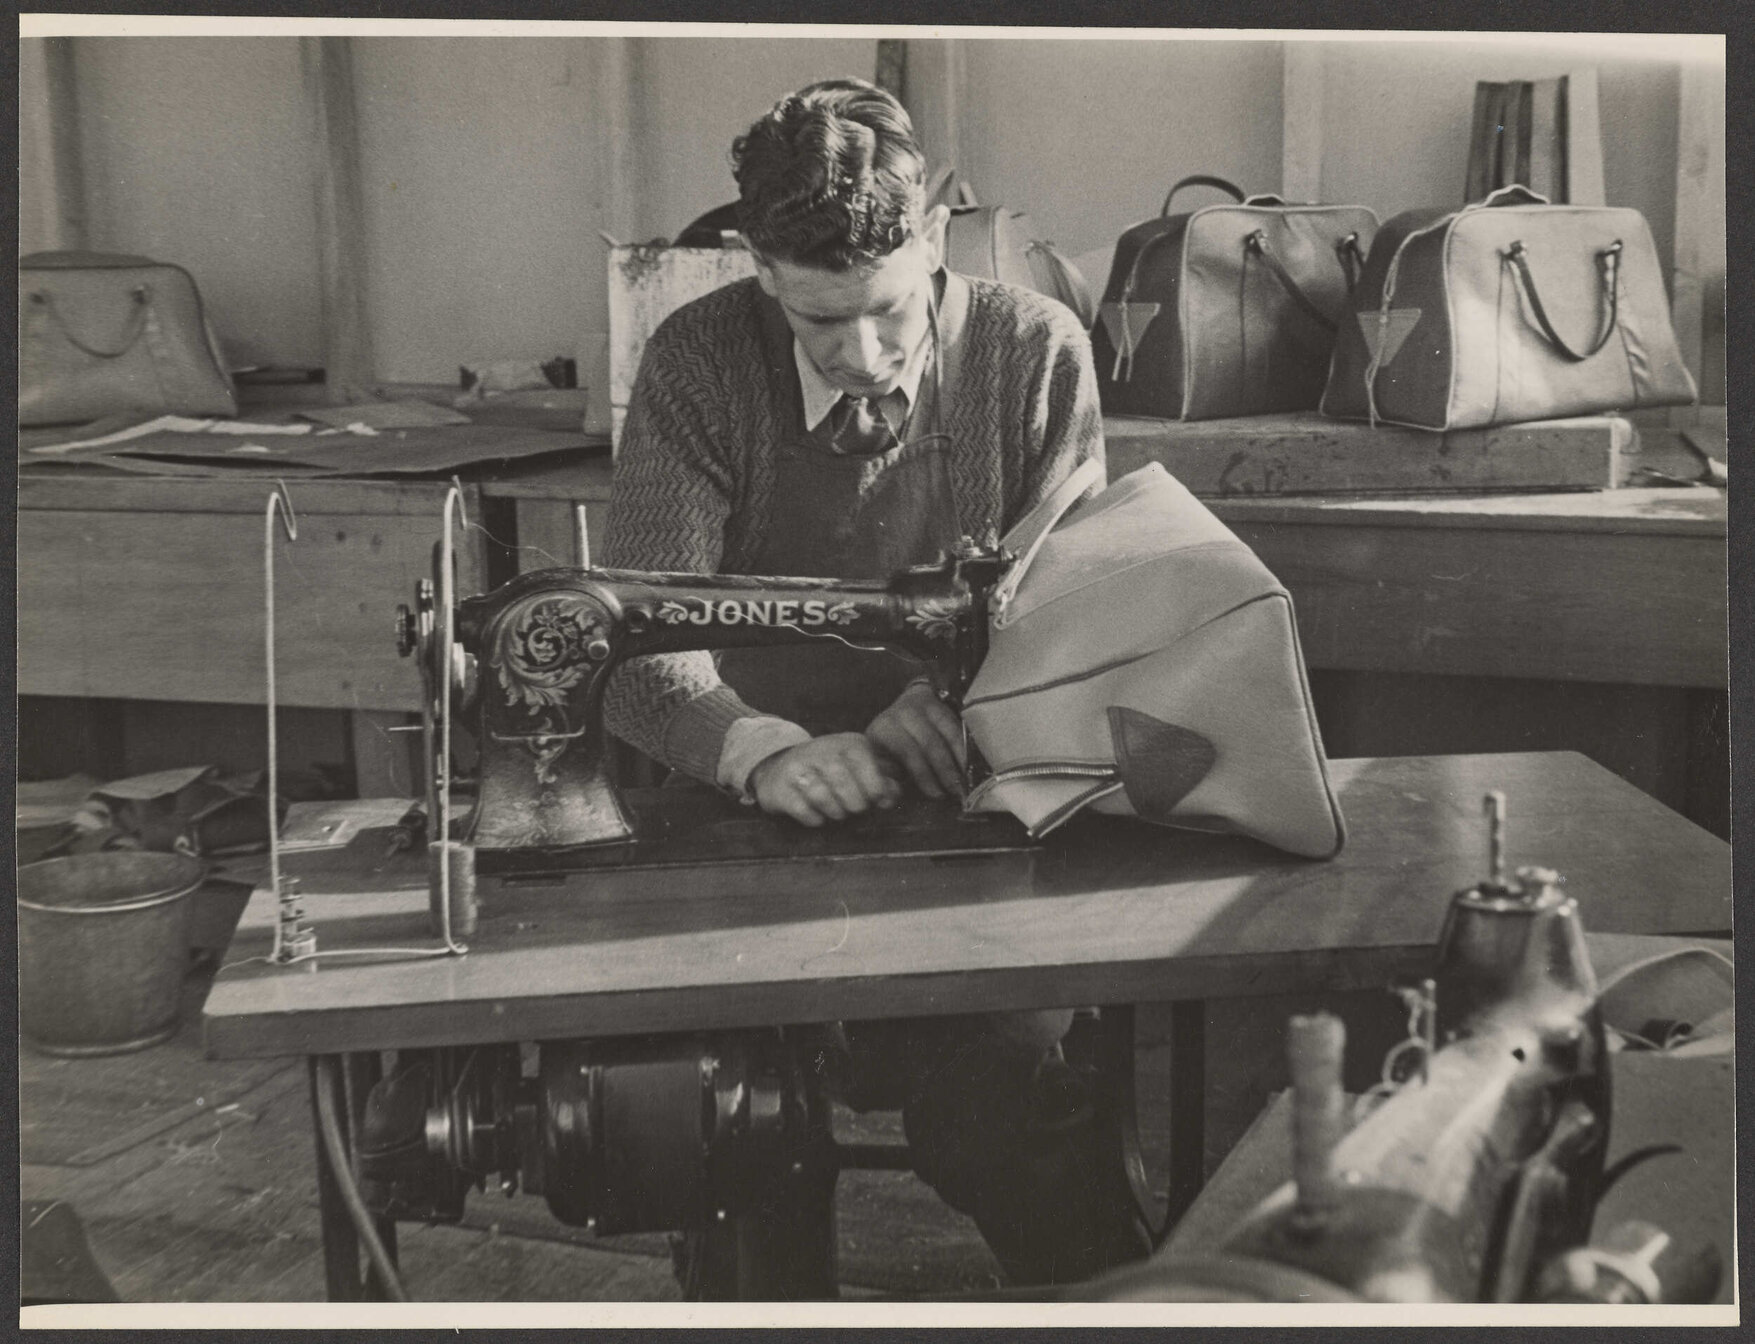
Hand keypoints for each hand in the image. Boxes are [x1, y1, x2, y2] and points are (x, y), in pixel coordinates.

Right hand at [748, 733, 903, 826]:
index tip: (878, 801)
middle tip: (855, 808)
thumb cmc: (833, 773)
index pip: (865, 762)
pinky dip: (815, 819)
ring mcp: (797, 767)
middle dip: (855, 804)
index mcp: (847, 743)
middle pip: (844, 784)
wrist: (781, 769)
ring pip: (822, 797)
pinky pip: (802, 810)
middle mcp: (821, 750)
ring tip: (838, 812)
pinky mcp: (780, 787)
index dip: (875, 787)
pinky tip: (818, 816)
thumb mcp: (860, 768)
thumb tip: (891, 797)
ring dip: (835, 812)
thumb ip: (883, 780)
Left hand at [866, 679, 965, 798]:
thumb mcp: (881, 761)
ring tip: (967, 781)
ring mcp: (925, 706)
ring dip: (960, 760)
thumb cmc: (891, 745)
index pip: (907, 752)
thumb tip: (888, 800)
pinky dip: (966, 748)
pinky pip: (958, 727)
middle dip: (945, 771)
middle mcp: (904, 713)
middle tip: (957, 792)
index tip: (936, 794)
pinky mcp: (942, 705)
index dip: (923, 774)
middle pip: (930, 743)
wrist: (903, 710)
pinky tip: (971, 765)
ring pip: (948, 734)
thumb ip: (884, 782)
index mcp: (885, 728)